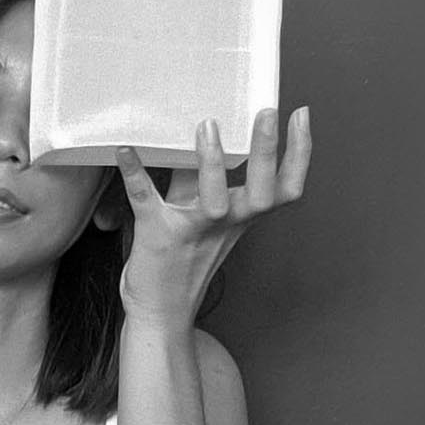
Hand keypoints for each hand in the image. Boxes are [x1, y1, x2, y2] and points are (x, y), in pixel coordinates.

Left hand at [114, 106, 311, 328]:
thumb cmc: (183, 258)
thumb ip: (202, 177)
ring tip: (207, 124)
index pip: (285, 187)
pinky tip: (124, 148)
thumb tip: (203, 131)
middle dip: (268, 152)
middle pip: (263, 192)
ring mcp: (193, 230)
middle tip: (267, 112)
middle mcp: (225, 225)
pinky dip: (134, 173)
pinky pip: (145, 200)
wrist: (159, 312)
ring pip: (214, 200)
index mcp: (242, 217)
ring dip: (212, 163)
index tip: (300, 114)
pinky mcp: (157, 235)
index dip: (300, 154)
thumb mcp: (202, 214)